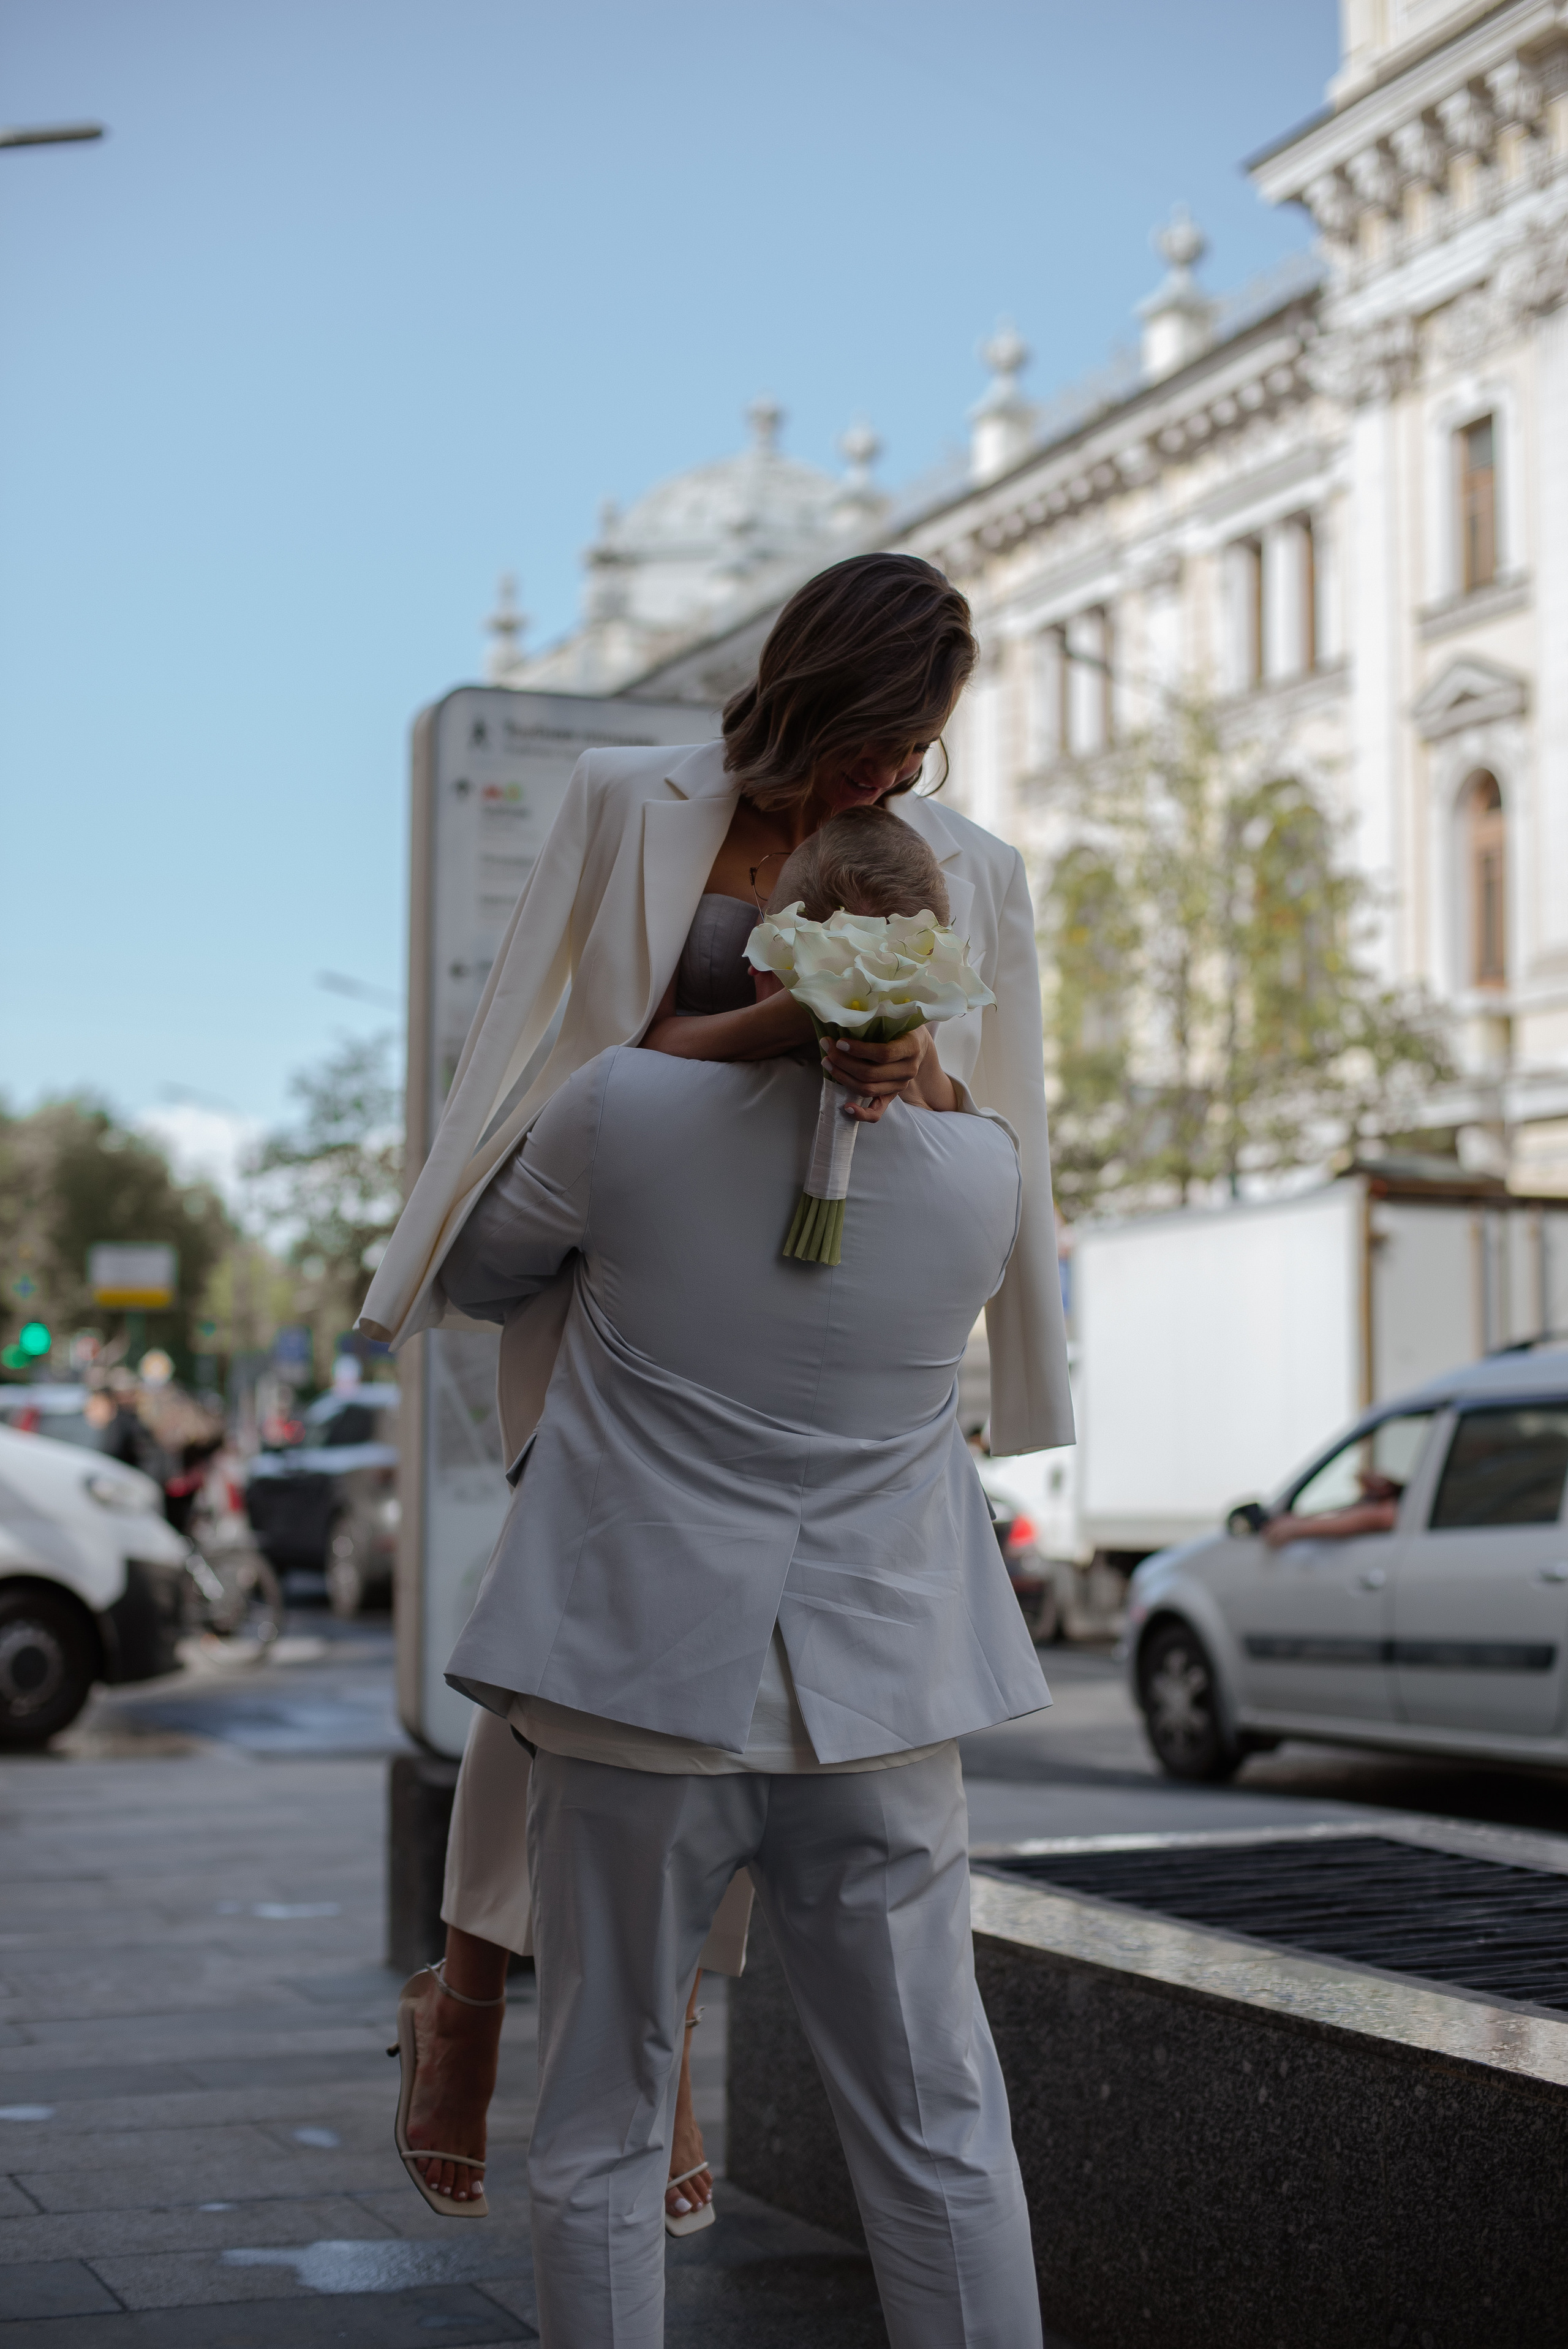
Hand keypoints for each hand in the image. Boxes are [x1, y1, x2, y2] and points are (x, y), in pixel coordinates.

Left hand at [820, 1026, 955, 1120]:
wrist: (917, 1045)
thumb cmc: (901, 1027)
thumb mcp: (897, 1016)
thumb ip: (879, 1017)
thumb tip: (848, 1014)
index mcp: (912, 1047)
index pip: (883, 1053)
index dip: (859, 1050)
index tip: (839, 1042)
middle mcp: (908, 1069)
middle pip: (870, 1073)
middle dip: (843, 1061)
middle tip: (827, 1048)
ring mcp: (900, 1085)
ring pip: (868, 1089)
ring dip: (843, 1077)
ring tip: (827, 1063)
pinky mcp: (892, 1096)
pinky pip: (877, 1112)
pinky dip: (861, 1114)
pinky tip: (845, 1107)